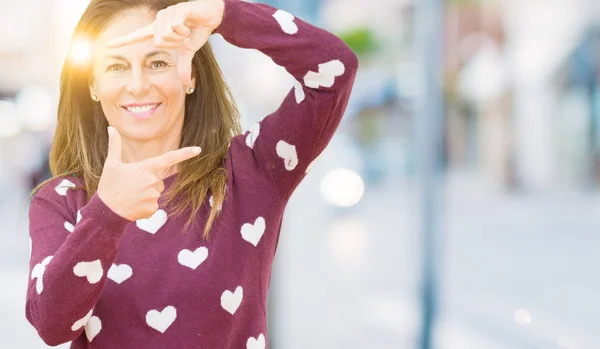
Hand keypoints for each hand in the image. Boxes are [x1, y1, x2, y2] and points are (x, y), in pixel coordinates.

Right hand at [97, 126, 201, 220]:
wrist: (105, 211)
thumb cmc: (108, 186)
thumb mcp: (111, 164)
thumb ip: (114, 146)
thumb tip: (111, 129)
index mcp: (145, 168)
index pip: (169, 158)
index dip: (185, 153)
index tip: (198, 149)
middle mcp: (152, 181)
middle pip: (159, 180)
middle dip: (148, 182)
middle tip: (131, 186)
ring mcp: (154, 196)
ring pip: (156, 192)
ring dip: (147, 194)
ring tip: (131, 196)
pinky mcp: (153, 209)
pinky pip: (154, 205)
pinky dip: (145, 206)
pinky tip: (134, 206)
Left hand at [105, 0, 224, 85]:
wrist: (210, 15)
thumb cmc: (197, 29)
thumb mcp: (189, 50)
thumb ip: (184, 65)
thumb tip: (185, 84)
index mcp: (158, 30)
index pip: (136, 36)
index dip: (122, 41)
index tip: (107, 45)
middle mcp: (158, 20)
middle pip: (158, 41)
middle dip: (175, 43)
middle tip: (183, 38)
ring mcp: (166, 14)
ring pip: (166, 34)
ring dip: (180, 37)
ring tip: (187, 30)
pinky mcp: (177, 10)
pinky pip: (176, 26)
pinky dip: (185, 30)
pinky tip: (189, 25)